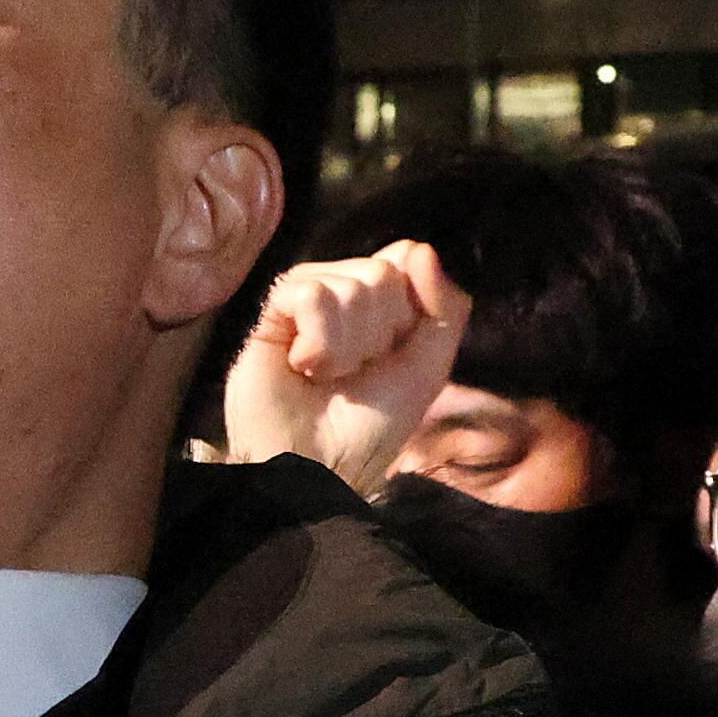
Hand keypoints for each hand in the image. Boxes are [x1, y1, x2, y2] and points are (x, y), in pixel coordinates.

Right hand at [224, 241, 471, 499]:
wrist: (319, 469)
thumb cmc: (369, 427)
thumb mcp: (427, 368)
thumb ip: (445, 308)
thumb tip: (419, 247)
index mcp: (382, 300)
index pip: (408, 259)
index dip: (409, 311)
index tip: (393, 354)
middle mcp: (344, 291)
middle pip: (382, 272)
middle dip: (377, 334)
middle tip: (355, 372)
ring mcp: (306, 298)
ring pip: (349, 284)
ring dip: (347, 347)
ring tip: (326, 376)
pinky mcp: (272, 312)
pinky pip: (309, 294)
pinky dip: (318, 342)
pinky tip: (302, 367)